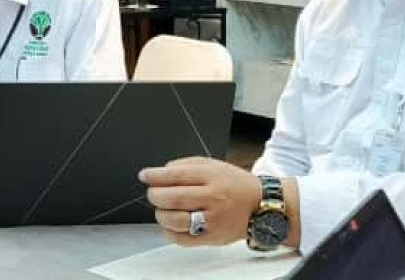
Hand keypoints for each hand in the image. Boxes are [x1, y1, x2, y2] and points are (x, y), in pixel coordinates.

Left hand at [139, 156, 261, 245]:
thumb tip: (162, 170)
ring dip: (160, 214)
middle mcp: (213, 197)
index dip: (155, 175)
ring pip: (175, 220)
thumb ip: (188, 165)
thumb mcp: (214, 165)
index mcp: (213, 176)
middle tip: (152, 192)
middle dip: (155, 194)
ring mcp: (212, 220)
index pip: (176, 175)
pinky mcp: (211, 237)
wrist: (260, 206)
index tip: (145, 175)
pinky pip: (181, 239)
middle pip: (173, 197)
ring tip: (162, 208)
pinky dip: (169, 232)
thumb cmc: (235, 184)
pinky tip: (170, 223)